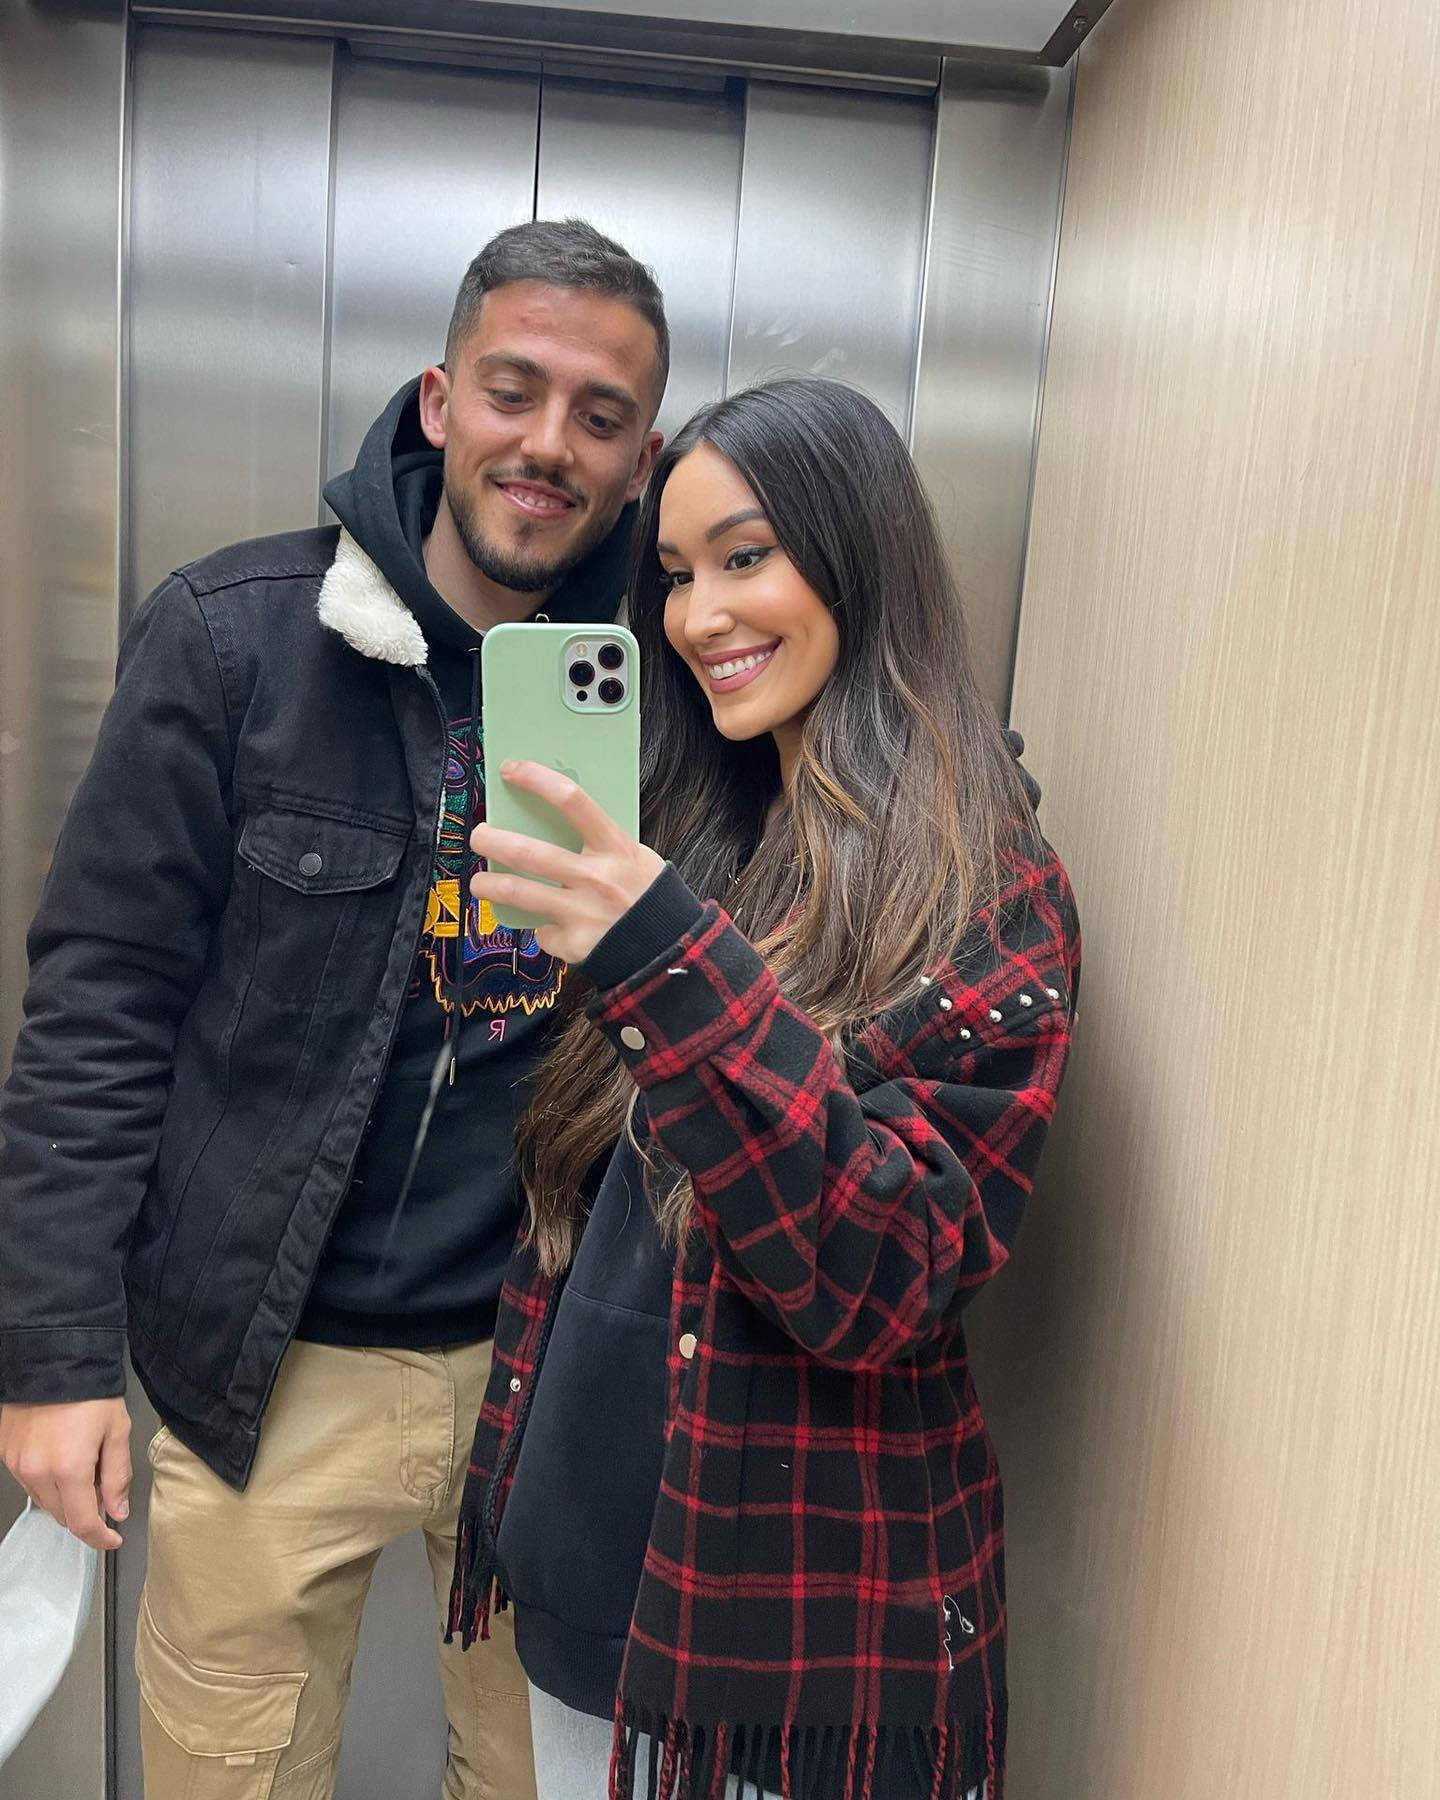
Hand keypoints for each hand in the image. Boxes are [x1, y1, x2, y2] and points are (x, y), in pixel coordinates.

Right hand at [0, 1396, 131, 1549]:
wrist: (54, 1359)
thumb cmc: (90, 1390)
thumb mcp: (117, 1430)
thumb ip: (117, 1476)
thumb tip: (118, 1510)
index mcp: (69, 1468)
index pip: (82, 1522)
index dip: (100, 1536)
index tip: (112, 1537)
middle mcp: (37, 1471)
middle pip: (62, 1515)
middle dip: (85, 1512)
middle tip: (104, 1491)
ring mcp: (18, 1464)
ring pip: (44, 1500)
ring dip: (66, 1498)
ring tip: (84, 1467)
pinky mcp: (6, 1453)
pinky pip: (29, 1481)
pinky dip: (48, 1481)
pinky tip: (62, 1460)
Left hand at [470, 761, 664, 964]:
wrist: (669, 948)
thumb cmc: (646, 895)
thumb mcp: (635, 857)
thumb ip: (598, 841)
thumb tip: (550, 821)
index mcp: (614, 848)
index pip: (571, 801)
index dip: (536, 779)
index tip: (510, 770)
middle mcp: (595, 877)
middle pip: (529, 851)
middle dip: (492, 840)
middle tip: (479, 835)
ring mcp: (581, 912)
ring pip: (518, 892)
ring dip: (488, 884)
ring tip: (479, 882)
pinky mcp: (572, 943)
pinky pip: (543, 931)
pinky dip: (542, 927)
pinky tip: (547, 926)